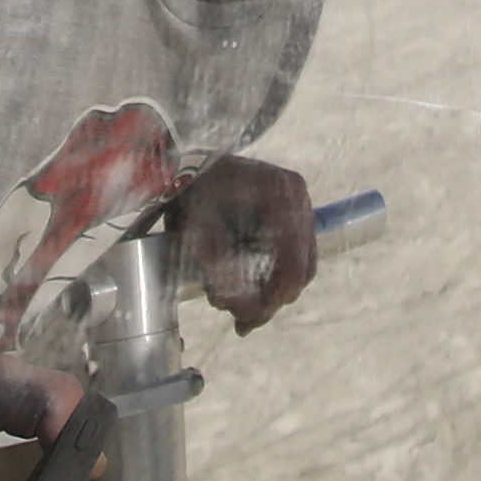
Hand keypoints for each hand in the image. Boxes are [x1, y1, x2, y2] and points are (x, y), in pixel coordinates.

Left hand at [166, 154, 315, 333]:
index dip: (270, 302)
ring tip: (237, 303)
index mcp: (283, 198)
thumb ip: (221, 273)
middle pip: (300, 268)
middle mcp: (297, 196)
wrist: (180, 156)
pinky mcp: (289, 204)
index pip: (292, 267)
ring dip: (271, 286)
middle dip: (269, 298)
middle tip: (239, 321)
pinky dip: (273, 269)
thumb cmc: (187, 188)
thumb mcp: (197, 233)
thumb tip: (242, 312)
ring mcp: (297, 198)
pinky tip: (248, 279)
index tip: (245, 323)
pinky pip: (293, 248)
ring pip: (299, 261)